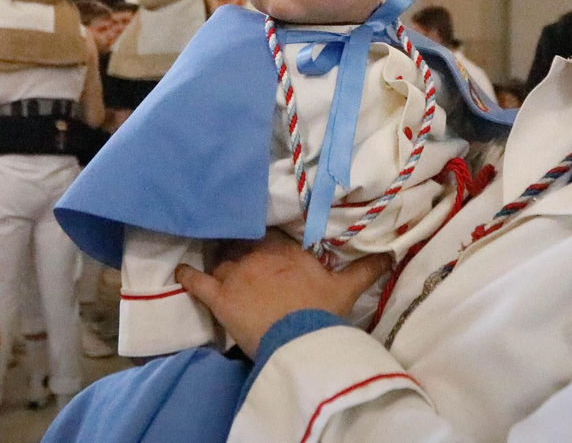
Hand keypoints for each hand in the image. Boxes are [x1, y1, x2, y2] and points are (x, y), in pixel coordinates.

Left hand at [176, 230, 390, 356]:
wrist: (300, 339)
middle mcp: (257, 254)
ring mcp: (235, 273)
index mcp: (285, 249)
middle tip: (233, 248)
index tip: (258, 235)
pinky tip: (180, 273)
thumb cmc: (322, 312)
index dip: (261, 235)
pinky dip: (186, 276)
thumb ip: (365, 269)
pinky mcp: (218, 296)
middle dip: (235, 243)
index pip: (267, 232)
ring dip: (214, 257)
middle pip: (239, 241)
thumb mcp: (346, 289)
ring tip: (210, 257)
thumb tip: (390, 254)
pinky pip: (196, 281)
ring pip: (218, 257)